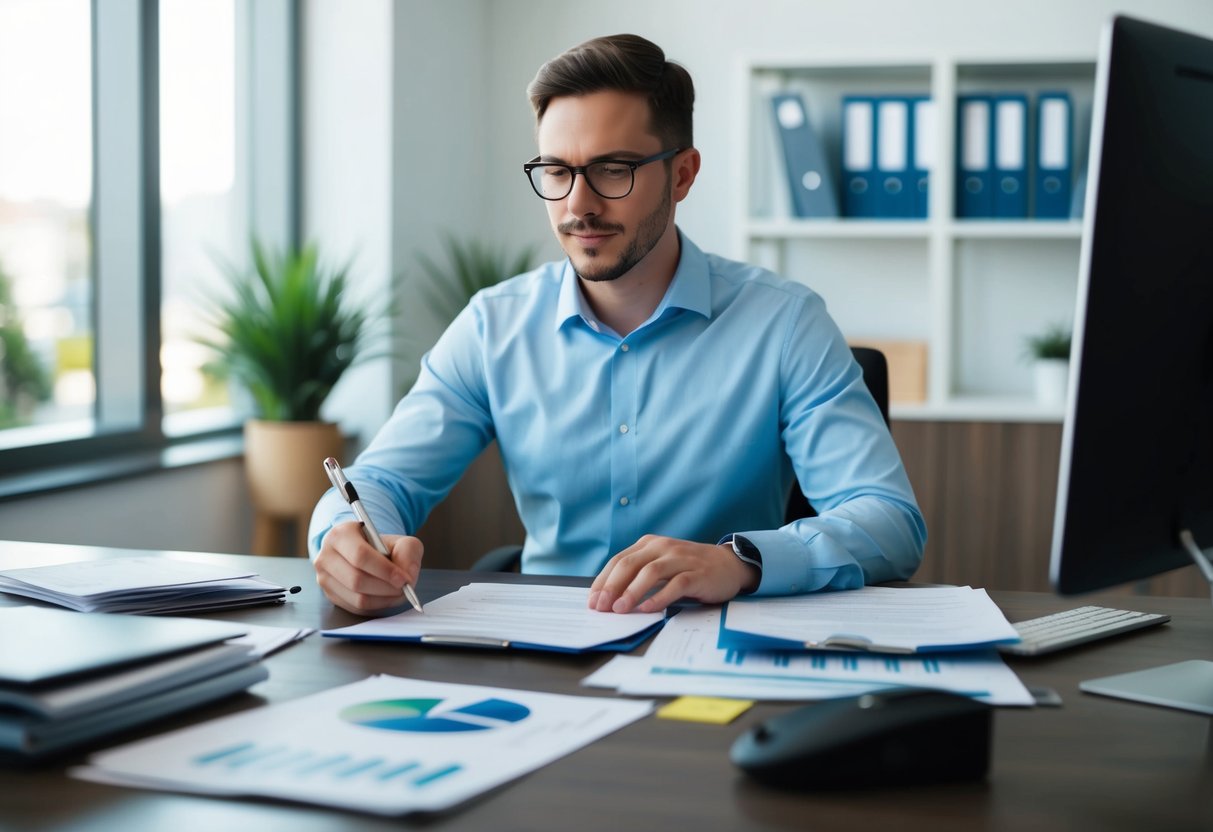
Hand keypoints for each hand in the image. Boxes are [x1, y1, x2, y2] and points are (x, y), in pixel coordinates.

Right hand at [313, 520, 422, 614]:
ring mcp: (324, 578)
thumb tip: (408, 576)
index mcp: (340, 535)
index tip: (403, 579)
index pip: (360, 556)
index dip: (384, 570)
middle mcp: (326, 556)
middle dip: (385, 587)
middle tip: (403, 587)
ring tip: (397, 592)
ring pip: (356, 598)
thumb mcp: (399, 541)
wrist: (365, 554)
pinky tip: (386, 597)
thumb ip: (408, 553)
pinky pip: (355, 608)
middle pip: (357, 580)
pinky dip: (376, 606)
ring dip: (383, 599)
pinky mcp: (330, 595)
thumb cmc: (380, 547)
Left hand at [587, 534, 759, 613]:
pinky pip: (675, 584)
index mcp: (650, 544)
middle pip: (630, 564)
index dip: (603, 580)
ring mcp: (681, 559)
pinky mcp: (697, 574)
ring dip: (632, 591)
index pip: (619, 560)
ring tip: (620, 609)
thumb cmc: (689, 568)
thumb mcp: (661, 564)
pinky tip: (648, 609)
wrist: (728, 564)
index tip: (593, 600)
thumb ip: (639, 574)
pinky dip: (659, 597)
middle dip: (612, 587)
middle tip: (601, 607)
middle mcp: (663, 547)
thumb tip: (610, 597)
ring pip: (650, 572)